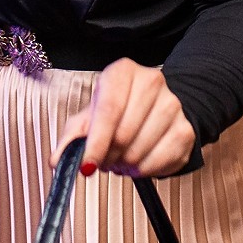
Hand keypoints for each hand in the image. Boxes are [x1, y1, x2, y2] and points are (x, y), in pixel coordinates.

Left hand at [61, 60, 194, 178]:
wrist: (155, 107)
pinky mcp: (185, 129)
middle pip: (124, 134)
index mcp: (123, 71)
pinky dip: (144, 171)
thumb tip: (57, 161)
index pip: (109, 110)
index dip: (96, 142)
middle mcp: (151, 82)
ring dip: (125, 165)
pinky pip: (160, 162)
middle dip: (109, 156)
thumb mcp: (89, 117)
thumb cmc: (117, 110)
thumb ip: (71, 138)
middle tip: (105, 158)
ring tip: (122, 157)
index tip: (87, 166)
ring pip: (140, 151)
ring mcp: (172, 105)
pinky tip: (139, 161)